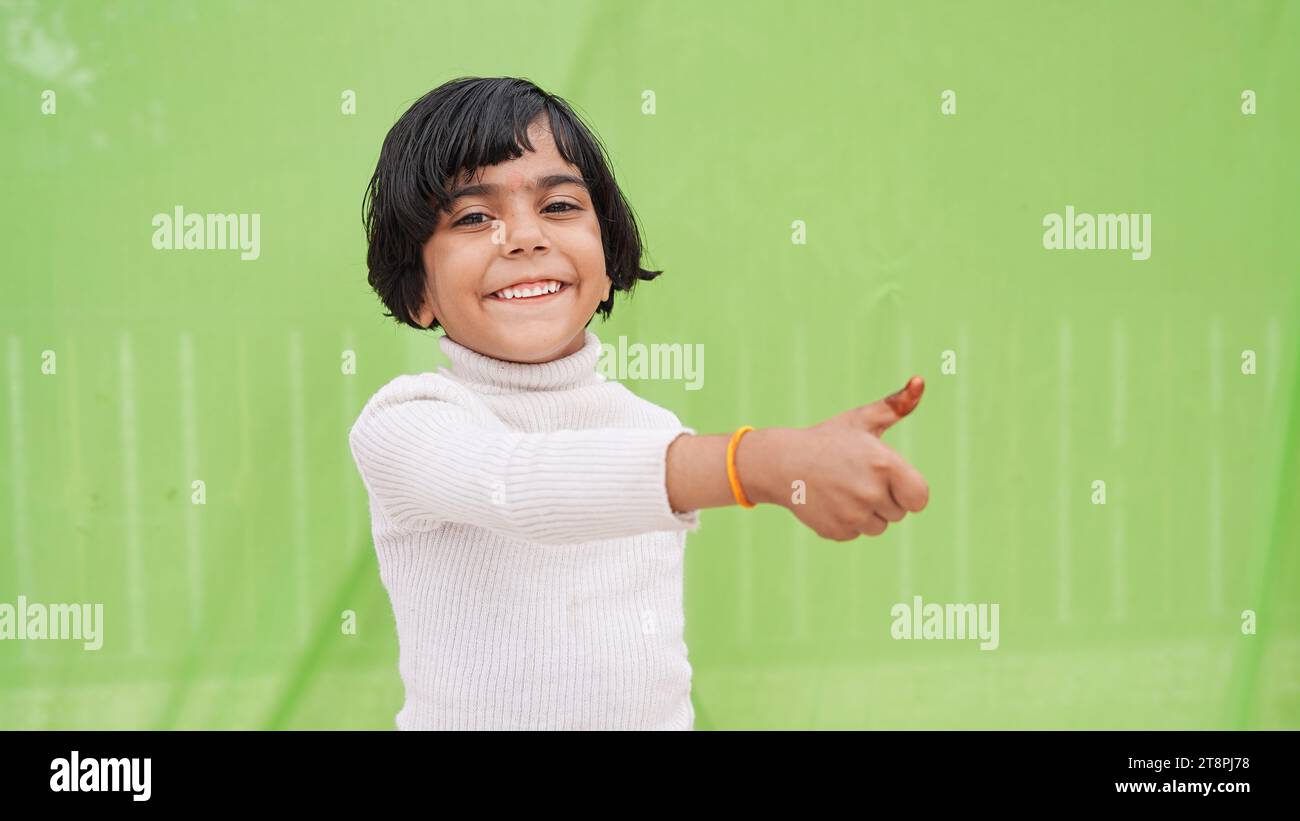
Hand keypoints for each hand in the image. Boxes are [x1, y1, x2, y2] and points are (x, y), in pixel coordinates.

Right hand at [757, 377, 929, 540]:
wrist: (782, 462)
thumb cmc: (829, 439)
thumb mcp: (862, 419)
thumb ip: (896, 404)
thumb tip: (921, 380)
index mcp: (884, 465)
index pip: (920, 498)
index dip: (909, 491)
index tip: (892, 480)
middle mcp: (870, 492)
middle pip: (899, 513)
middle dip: (884, 498)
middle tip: (857, 478)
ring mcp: (852, 515)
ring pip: (878, 526)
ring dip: (867, 513)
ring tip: (843, 489)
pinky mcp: (837, 531)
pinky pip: (856, 533)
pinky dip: (846, 521)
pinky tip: (830, 501)